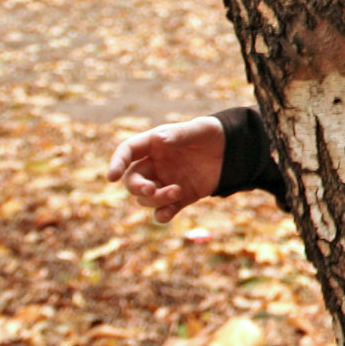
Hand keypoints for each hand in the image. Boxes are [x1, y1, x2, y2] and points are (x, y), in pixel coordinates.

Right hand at [107, 116, 225, 223]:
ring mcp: (166, 182)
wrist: (233, 151)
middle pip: (132, 180)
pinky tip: (168, 213)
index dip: (117, 163)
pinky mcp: (180, 198)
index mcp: (154, 144)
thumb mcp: (200, 130)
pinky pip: (163, 212)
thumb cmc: (213, 134)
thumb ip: (180, 134)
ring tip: (177, 191)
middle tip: (151, 190)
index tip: (111, 177)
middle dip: (137, 188)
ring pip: (145, 198)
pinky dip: (162, 215)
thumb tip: (160, 140)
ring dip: (155, 200)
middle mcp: (155, 165)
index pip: (127, 152)